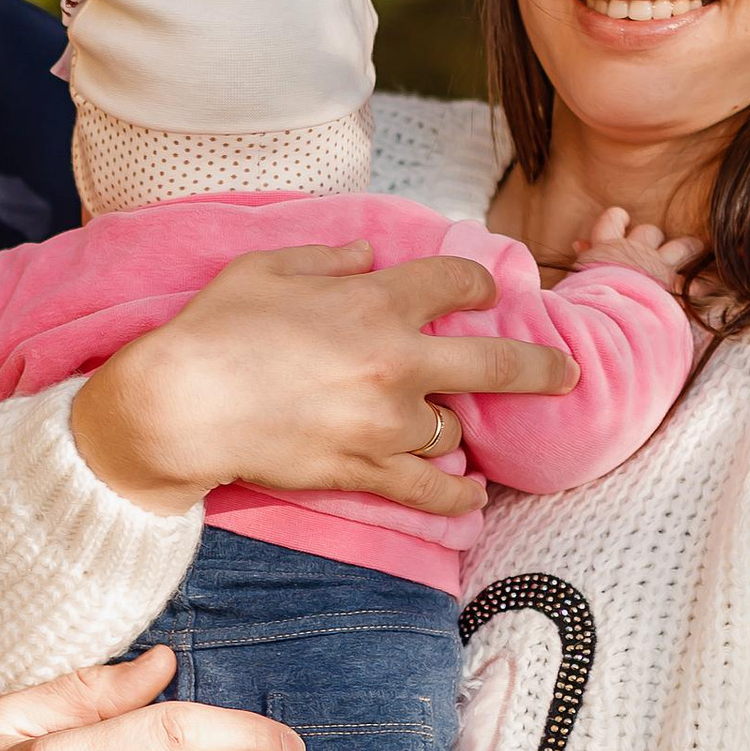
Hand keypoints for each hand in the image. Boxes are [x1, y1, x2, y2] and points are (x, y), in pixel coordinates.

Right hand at [69, 245, 567, 519]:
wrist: (183, 404)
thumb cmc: (216, 327)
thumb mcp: (268, 267)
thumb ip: (328, 258)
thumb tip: (367, 254)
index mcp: (376, 301)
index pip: (454, 281)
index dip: (477, 281)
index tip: (485, 288)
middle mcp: (396, 361)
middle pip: (496, 362)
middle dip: (540, 365)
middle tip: (566, 372)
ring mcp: (385, 422)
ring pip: (451, 428)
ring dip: (449, 425)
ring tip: (444, 428)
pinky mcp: (364, 469)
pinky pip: (430, 489)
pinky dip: (457, 495)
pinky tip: (475, 496)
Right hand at [571, 205, 706, 299]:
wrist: (603, 317)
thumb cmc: (583, 300)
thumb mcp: (576, 276)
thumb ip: (583, 257)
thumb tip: (580, 245)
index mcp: (606, 247)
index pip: (613, 218)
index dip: (618, 219)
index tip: (622, 221)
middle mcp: (635, 251)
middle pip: (649, 231)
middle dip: (653, 237)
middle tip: (654, 246)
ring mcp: (657, 267)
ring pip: (681, 247)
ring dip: (688, 248)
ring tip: (695, 247)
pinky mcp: (673, 288)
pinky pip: (693, 283)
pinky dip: (698, 286)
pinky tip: (702, 288)